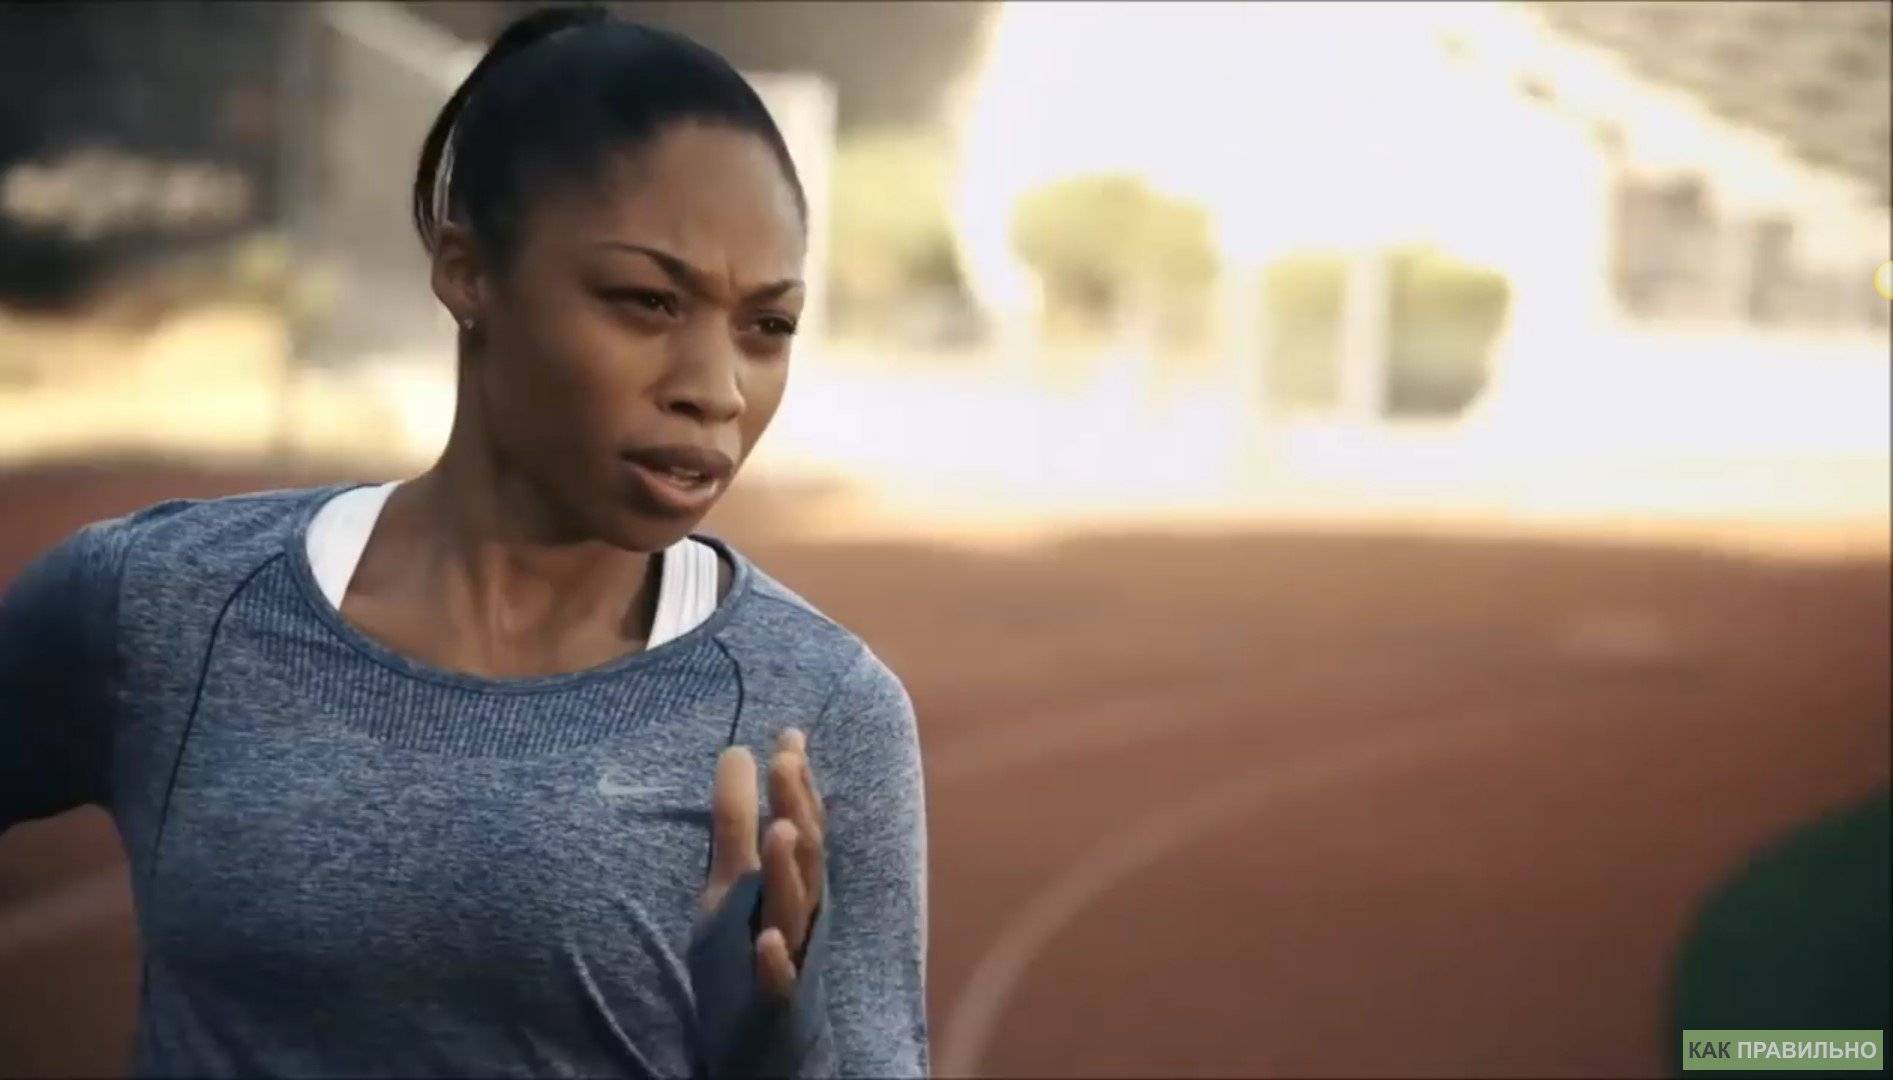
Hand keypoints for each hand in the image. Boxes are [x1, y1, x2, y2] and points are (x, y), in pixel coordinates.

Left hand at [702, 728, 827, 1001]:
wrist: (763, 1040)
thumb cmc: (748, 948)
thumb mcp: (730, 881)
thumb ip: (736, 821)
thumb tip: (739, 750)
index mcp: (793, 879)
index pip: (804, 823)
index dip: (798, 782)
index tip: (788, 736)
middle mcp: (801, 910)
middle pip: (806, 855)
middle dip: (796, 807)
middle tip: (785, 760)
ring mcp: (791, 954)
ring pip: (796, 909)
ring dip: (788, 871)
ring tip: (778, 830)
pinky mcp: (773, 1000)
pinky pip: (779, 981)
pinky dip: (776, 961)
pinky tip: (767, 942)